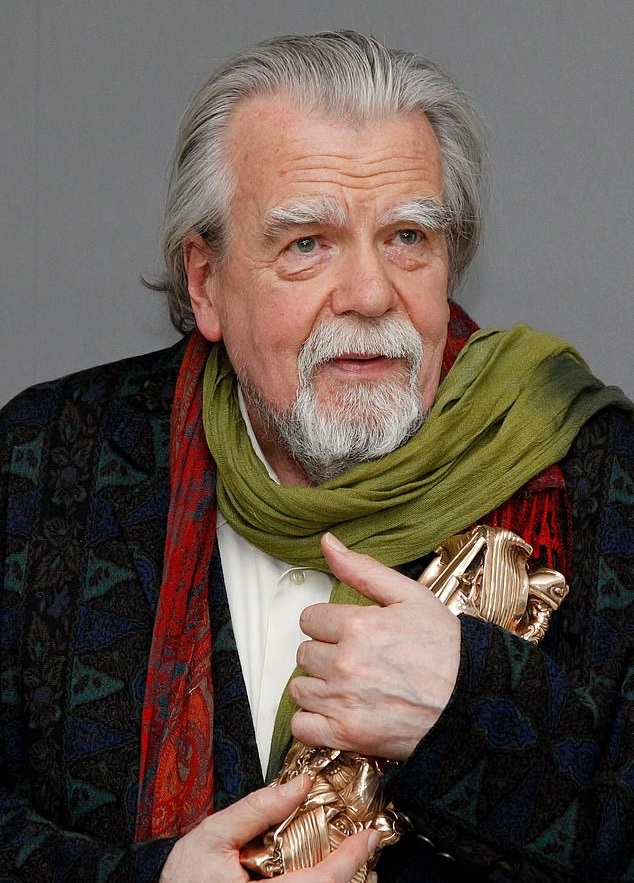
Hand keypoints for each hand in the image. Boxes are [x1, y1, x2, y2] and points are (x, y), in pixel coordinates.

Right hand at [159, 773, 379, 881]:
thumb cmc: (183, 877)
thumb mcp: (214, 834)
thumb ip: (258, 809)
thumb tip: (300, 784)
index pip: (322, 882)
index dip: (351, 859)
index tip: (370, 837)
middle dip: (354, 874)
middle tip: (366, 847)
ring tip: (352, 862)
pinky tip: (324, 875)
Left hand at [289, 532, 460, 759]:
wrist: (474, 703)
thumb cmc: (447, 649)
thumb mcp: (410, 596)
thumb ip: (362, 569)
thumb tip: (328, 543)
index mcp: (357, 626)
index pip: (309, 620)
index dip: (328, 625)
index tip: (348, 634)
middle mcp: (345, 663)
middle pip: (304, 654)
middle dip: (325, 655)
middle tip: (355, 661)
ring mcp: (344, 701)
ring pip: (300, 689)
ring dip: (319, 687)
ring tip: (350, 687)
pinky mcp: (347, 735)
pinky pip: (302, 727)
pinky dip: (313, 722)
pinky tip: (337, 713)